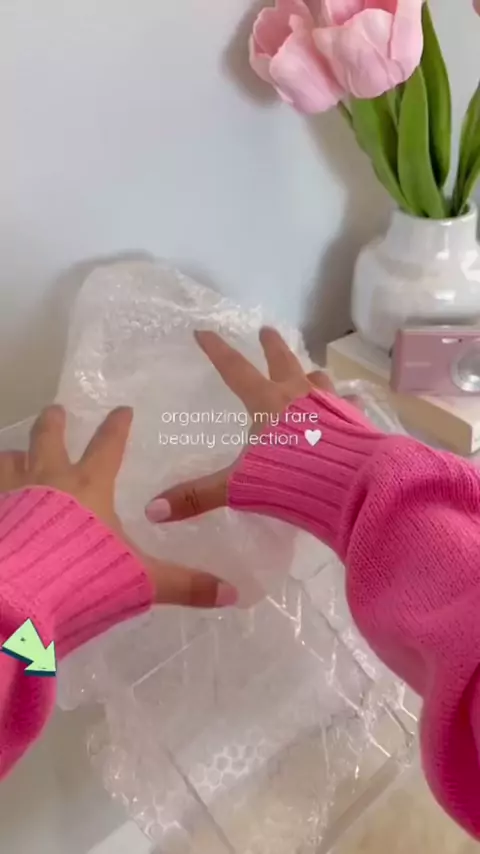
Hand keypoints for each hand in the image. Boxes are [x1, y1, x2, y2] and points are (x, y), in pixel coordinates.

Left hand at [0, 405, 235, 608]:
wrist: (20, 592)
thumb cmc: (86, 572)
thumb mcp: (142, 580)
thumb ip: (184, 585)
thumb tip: (234, 593)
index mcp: (89, 485)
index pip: (108, 446)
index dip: (117, 427)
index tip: (122, 410)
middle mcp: (48, 481)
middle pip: (47, 440)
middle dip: (54, 423)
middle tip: (56, 410)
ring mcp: (13, 497)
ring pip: (9, 464)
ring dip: (14, 457)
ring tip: (15, 455)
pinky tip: (3, 505)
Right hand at [145, 327, 333, 523]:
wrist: (351, 482)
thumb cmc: (289, 477)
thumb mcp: (237, 486)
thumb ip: (198, 496)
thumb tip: (152, 510)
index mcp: (266, 403)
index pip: (234, 370)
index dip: (217, 351)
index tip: (204, 332)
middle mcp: (298, 395)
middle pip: (282, 361)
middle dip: (271, 346)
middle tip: (266, 330)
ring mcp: (330, 405)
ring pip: (318, 378)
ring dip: (309, 371)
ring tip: (309, 368)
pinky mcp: (354, 422)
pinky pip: (348, 405)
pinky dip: (346, 402)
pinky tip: (352, 402)